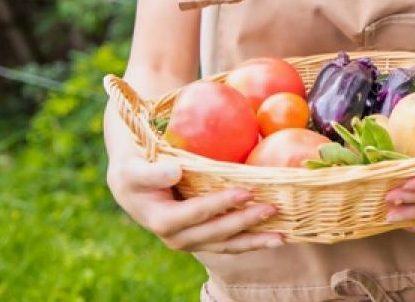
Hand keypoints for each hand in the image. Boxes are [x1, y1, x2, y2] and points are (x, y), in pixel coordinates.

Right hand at [106, 155, 283, 253]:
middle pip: (215, 233)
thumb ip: (151, 172)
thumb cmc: (133, 170)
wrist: (132, 184)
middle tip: (272, 208)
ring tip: (281, 236)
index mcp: (161, 220)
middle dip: (244, 223)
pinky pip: (229, 243)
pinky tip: (274, 237)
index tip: (246, 192)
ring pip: (226, 245)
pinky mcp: (202, 238)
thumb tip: (174, 171)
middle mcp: (177, 237)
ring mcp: (191, 241)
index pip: (196, 214)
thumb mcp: (133, 169)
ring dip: (254, 241)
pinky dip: (251, 242)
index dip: (220, 205)